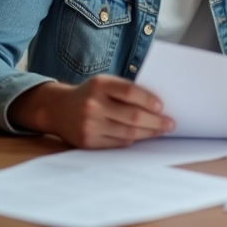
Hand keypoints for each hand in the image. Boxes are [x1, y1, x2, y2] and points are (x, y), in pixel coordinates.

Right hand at [7, 75, 174, 148]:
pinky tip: (140, 136)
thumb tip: (156, 105)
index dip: (149, 100)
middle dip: (155, 122)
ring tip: (160, 131)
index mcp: (99, 84)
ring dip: (148, 133)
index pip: (130, 92)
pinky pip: (117, 143)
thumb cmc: (89, 94)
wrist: (57, 109)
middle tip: (170, 124)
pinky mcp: (87, 142)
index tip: (162, 107)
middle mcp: (93, 104)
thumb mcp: (103, 83)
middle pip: (133, 116)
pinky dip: (131, 139)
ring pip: (128, 132)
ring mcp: (89, 125)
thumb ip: (125, 90)